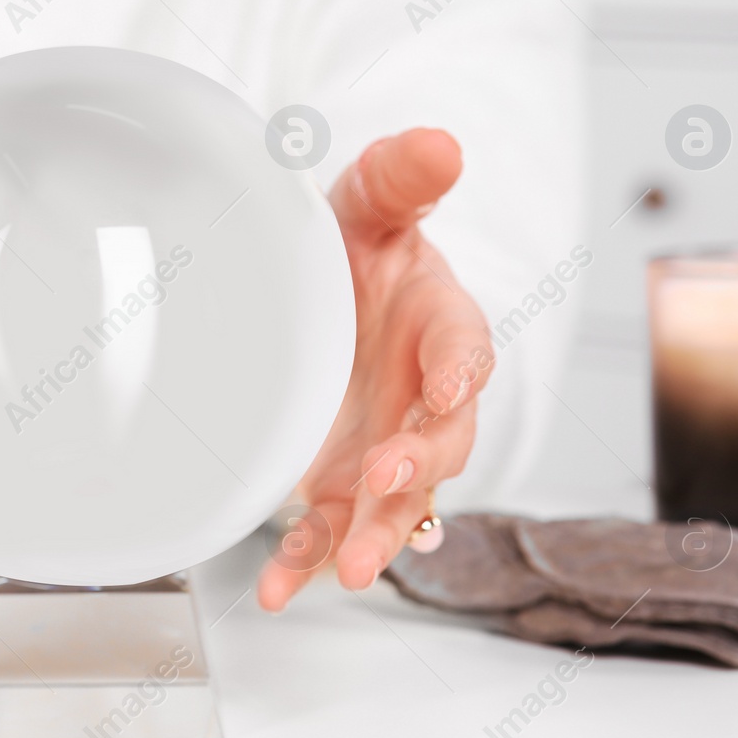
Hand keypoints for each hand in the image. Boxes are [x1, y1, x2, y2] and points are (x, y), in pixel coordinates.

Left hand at [257, 129, 493, 611]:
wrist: (327, 301)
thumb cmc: (358, 249)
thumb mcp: (369, 203)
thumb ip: (399, 178)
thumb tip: (439, 141)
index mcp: (442, 327)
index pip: (464, 348)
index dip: (461, 370)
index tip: (451, 390)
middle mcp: (425, 401)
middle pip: (440, 444)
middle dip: (419, 467)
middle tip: (389, 483)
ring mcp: (388, 452)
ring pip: (396, 507)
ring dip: (375, 538)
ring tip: (350, 570)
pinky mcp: (343, 486)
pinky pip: (327, 532)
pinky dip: (303, 565)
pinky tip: (272, 596)